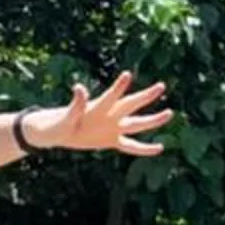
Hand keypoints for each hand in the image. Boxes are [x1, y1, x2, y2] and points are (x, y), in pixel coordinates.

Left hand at [29, 73, 173, 157]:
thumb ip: (75, 104)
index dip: (118, 87)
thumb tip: (79, 87)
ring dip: (152, 120)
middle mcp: (108, 116)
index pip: (110, 97)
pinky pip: (131, 146)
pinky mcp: (111, 142)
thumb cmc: (57, 122)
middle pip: (131, 105)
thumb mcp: (64, 116)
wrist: (55, 133)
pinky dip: (144, 148)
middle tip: (161, 86)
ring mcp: (112, 129)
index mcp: (97, 109)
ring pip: (136, 124)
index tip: (127, 75)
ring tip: (169, 113)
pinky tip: (159, 148)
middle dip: (145, 97)